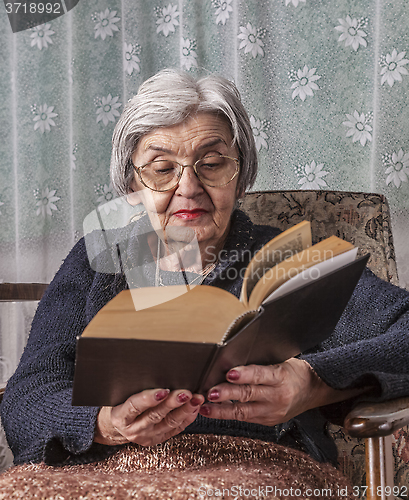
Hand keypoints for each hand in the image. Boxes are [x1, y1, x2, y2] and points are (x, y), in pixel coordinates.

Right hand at [95, 389, 203, 446]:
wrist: (121, 423)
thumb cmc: (122, 402)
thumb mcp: (122, 394)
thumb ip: (135, 386)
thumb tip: (155, 368)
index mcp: (121, 417)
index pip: (134, 406)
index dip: (149, 398)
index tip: (163, 390)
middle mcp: (134, 430)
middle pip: (155, 415)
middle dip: (173, 403)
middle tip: (186, 393)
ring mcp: (148, 436)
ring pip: (169, 423)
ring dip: (185, 410)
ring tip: (196, 399)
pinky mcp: (159, 439)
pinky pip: (176, 429)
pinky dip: (187, 417)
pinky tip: (195, 407)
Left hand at [199, 360, 363, 426]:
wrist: (313, 390)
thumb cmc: (293, 371)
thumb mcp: (281, 361)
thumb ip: (259, 364)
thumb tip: (231, 360)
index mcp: (281, 377)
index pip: (261, 375)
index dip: (244, 375)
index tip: (229, 374)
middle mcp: (278, 396)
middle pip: (249, 395)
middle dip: (227, 394)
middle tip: (210, 393)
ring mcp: (273, 412)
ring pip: (244, 411)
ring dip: (222, 410)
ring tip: (206, 407)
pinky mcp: (268, 421)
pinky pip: (246, 418)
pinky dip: (228, 414)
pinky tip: (213, 411)